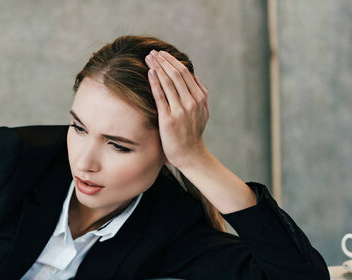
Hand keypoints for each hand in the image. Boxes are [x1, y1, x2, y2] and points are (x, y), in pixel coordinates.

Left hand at [144, 49, 209, 168]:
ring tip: (148, 58)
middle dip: (163, 61)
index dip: (172, 61)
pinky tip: (150, 73)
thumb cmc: (193, 133)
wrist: (190, 154)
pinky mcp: (168, 119)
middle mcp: (191, 101)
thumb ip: (200, 94)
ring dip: (157, 68)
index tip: (162, 54)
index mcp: (200, 98)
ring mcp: (180, 110)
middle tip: (152, 52)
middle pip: (176, 74)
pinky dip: (155, 83)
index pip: (185, 73)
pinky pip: (160, 97)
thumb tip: (194, 76)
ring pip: (168, 83)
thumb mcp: (203, 112)